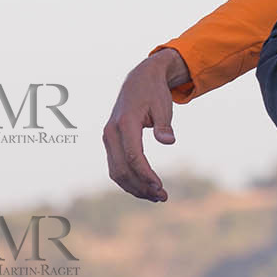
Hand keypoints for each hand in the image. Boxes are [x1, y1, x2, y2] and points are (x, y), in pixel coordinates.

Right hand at [104, 48, 188, 201]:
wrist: (138, 80)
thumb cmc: (153, 92)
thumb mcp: (163, 105)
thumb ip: (164, 125)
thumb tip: (168, 141)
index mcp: (125, 123)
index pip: (133, 155)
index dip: (145, 174)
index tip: (160, 186)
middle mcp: (111, 132)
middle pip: (122, 168)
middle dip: (141, 186)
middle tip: (163, 196)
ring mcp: (108, 138)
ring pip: (116, 171)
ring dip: (135, 187)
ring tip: (157, 196)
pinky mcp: (110, 142)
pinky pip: (116, 166)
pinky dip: (129, 180)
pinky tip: (146, 188)